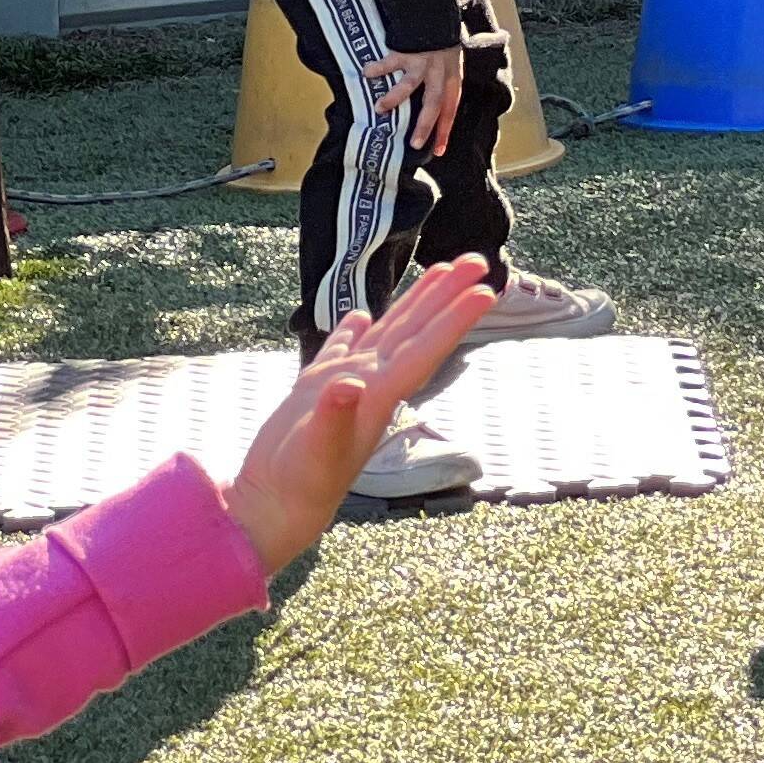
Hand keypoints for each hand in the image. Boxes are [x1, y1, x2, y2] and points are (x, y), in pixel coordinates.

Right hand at [221, 257, 496, 571]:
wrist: (277, 504)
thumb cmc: (301, 482)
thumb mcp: (315, 450)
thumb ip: (331, 417)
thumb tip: (347, 385)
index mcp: (379, 393)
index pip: (425, 348)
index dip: (455, 319)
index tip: (486, 291)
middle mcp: (371, 383)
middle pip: (417, 329)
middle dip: (447, 294)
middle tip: (479, 259)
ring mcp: (345, 383)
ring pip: (387, 330)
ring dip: (416, 301)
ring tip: (442, 270)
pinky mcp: (315, 388)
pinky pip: (342, 349)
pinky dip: (352, 329)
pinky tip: (360, 315)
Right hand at [361, 45, 466, 157]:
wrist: (436, 11)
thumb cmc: (439, 41)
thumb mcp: (448, 64)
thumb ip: (439, 83)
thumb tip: (424, 108)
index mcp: (452, 77)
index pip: (450, 109)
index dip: (445, 129)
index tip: (438, 151)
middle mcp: (441, 72)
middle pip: (435, 103)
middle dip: (424, 125)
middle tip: (413, 143)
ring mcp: (425, 61)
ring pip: (412, 85)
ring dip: (395, 98)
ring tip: (380, 109)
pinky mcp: (409, 49)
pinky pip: (392, 61)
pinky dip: (379, 68)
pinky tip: (367, 73)